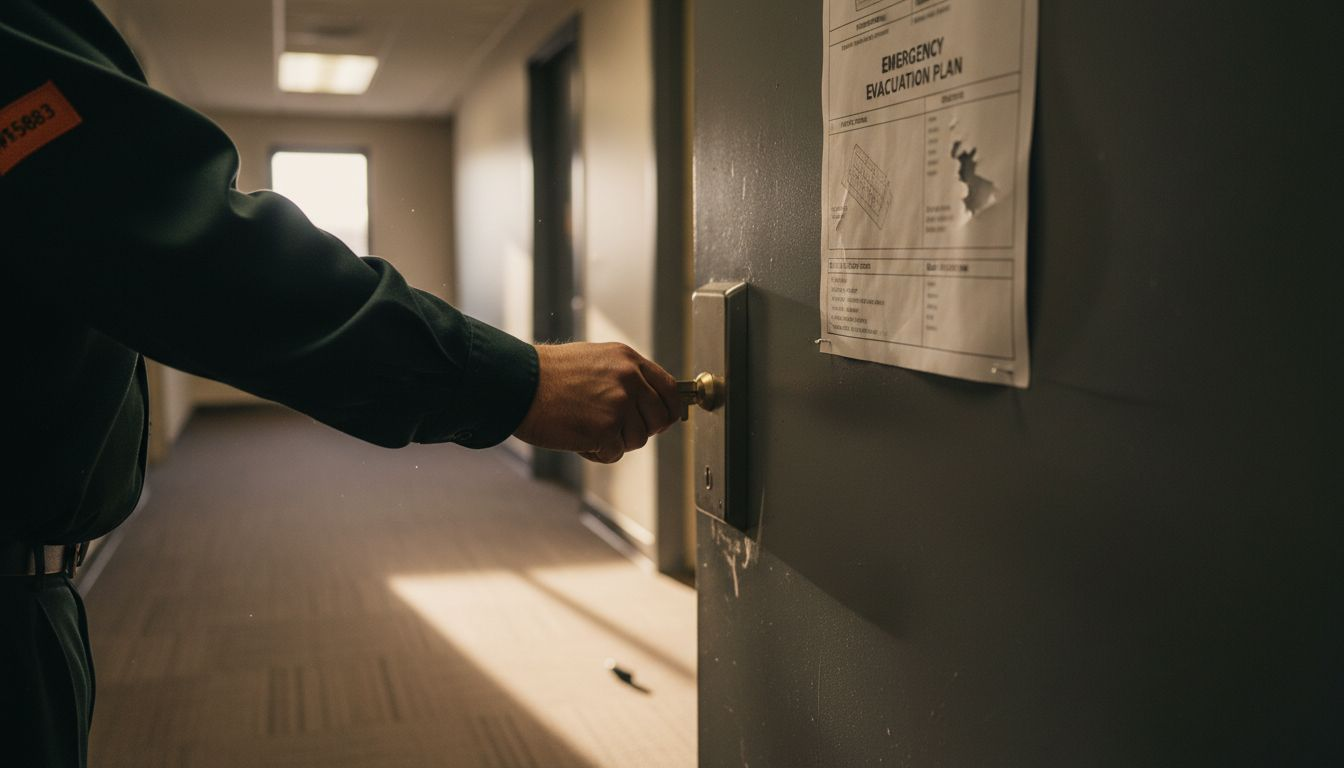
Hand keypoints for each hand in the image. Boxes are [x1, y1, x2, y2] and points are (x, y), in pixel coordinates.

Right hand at [513, 342, 680, 463]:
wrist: (518, 384)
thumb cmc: (549, 375)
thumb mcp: (595, 360)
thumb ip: (625, 377)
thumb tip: (648, 400)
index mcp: (628, 360)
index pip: (670, 389)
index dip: (669, 410)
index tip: (664, 420)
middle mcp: (629, 379)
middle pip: (659, 419)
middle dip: (641, 430)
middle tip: (615, 429)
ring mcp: (619, 404)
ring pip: (638, 440)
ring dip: (615, 442)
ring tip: (587, 427)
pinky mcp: (605, 429)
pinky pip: (615, 453)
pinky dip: (598, 453)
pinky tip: (578, 438)